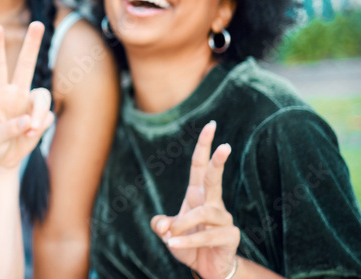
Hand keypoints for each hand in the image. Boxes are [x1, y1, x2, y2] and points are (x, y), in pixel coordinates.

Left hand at [0, 22, 55, 169]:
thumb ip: (8, 129)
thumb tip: (29, 122)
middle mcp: (15, 93)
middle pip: (26, 64)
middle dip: (32, 44)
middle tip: (38, 23)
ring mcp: (29, 104)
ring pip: (43, 96)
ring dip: (39, 113)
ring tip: (31, 130)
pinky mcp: (41, 117)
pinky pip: (47, 118)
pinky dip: (40, 128)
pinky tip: (29, 136)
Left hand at [151, 121, 239, 278]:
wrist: (207, 268)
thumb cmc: (187, 245)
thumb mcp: (167, 233)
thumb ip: (160, 225)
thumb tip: (162, 224)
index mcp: (197, 195)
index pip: (200, 167)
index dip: (203, 147)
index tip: (210, 126)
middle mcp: (212, 203)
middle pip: (215, 179)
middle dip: (218, 161)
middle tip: (225, 145)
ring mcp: (224, 220)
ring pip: (204, 213)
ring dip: (183, 224)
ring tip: (170, 237)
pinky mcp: (230, 237)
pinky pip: (206, 236)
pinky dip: (187, 242)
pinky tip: (174, 246)